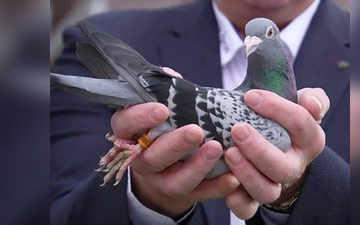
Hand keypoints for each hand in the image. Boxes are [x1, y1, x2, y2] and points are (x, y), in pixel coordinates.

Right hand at [111, 103, 239, 217]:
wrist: (162, 169)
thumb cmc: (162, 128)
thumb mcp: (158, 109)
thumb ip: (164, 93)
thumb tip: (171, 76)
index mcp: (131, 134)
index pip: (125, 125)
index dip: (140, 118)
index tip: (162, 110)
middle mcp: (142, 160)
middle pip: (153, 156)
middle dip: (175, 144)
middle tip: (196, 131)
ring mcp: (161, 180)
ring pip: (176, 180)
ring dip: (198, 166)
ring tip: (218, 148)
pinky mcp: (182, 195)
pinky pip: (199, 194)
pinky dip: (216, 187)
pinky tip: (234, 178)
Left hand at [224, 88, 329, 218]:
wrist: (275, 144)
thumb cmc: (282, 120)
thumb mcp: (299, 104)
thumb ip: (312, 99)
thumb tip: (311, 104)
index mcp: (309, 140)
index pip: (300, 123)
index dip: (276, 109)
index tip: (250, 97)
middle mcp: (294, 166)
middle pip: (283, 167)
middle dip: (259, 149)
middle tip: (237, 129)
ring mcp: (275, 184)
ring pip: (266, 191)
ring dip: (247, 173)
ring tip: (229, 152)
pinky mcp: (254, 197)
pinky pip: (248, 208)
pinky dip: (237, 201)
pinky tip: (226, 182)